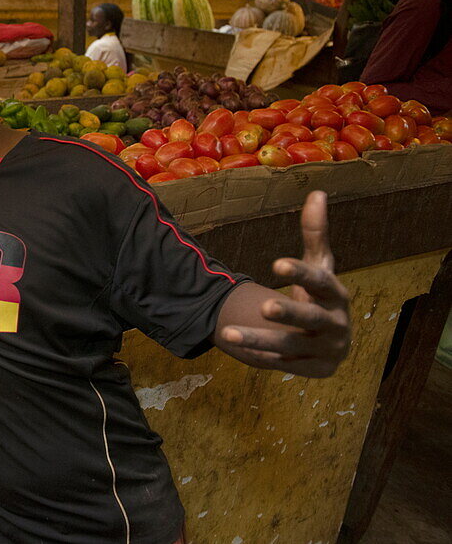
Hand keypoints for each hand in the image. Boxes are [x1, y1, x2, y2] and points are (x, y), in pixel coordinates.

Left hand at [218, 191, 351, 377]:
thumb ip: (315, 233)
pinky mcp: (316, 369)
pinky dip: (264, 357)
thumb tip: (317, 193)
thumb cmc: (319, 294)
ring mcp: (327, 348)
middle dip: (288, 312)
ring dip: (259, 339)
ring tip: (227, 333)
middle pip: (311, 318)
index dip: (301, 272)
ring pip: (290, 345)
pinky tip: (239, 349)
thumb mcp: (318, 265)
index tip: (276, 264)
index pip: (320, 280)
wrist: (332, 339)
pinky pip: (287, 363)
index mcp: (335, 293)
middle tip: (263, 305)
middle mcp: (335, 322)